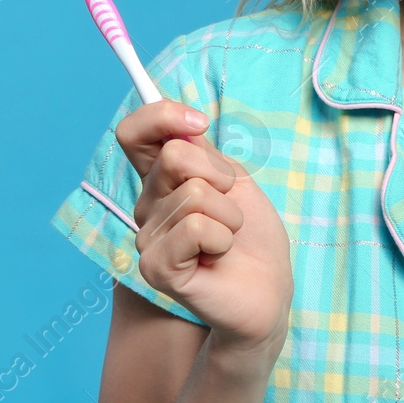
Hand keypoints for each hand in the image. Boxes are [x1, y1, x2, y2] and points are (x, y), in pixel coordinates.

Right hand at [116, 98, 293, 354]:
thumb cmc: (251, 236)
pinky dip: (222, 238)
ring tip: (227, 239)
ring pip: (195, 195)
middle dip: (219, 175)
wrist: (269, 287)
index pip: (134, 134)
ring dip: (229, 215)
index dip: (160, 116)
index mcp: (161, 181)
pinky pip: (195, 228)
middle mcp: (147, 207)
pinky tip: (219, 256)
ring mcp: (148, 238)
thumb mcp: (233, 180)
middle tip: (229, 208)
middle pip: (173, 156)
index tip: (199, 123)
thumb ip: (201, 153)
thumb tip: (180, 128)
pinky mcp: (157, 267)